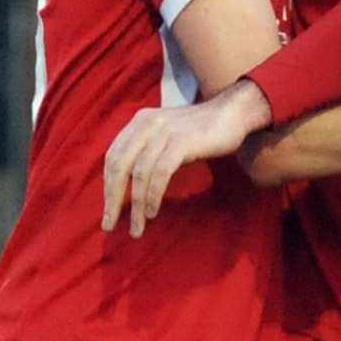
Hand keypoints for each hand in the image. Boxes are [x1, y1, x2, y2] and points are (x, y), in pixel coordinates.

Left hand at [101, 81, 271, 237]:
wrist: (233, 113)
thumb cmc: (200, 131)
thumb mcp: (167, 136)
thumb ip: (148, 151)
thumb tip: (130, 184)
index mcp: (139, 122)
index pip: (112, 156)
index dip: (107, 186)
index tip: (108, 210)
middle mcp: (146, 124)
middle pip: (119, 165)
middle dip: (112, 198)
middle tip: (110, 224)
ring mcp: (163, 132)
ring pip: (139, 173)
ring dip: (136, 205)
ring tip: (137, 227)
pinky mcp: (181, 142)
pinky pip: (160, 173)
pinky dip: (153, 195)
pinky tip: (152, 212)